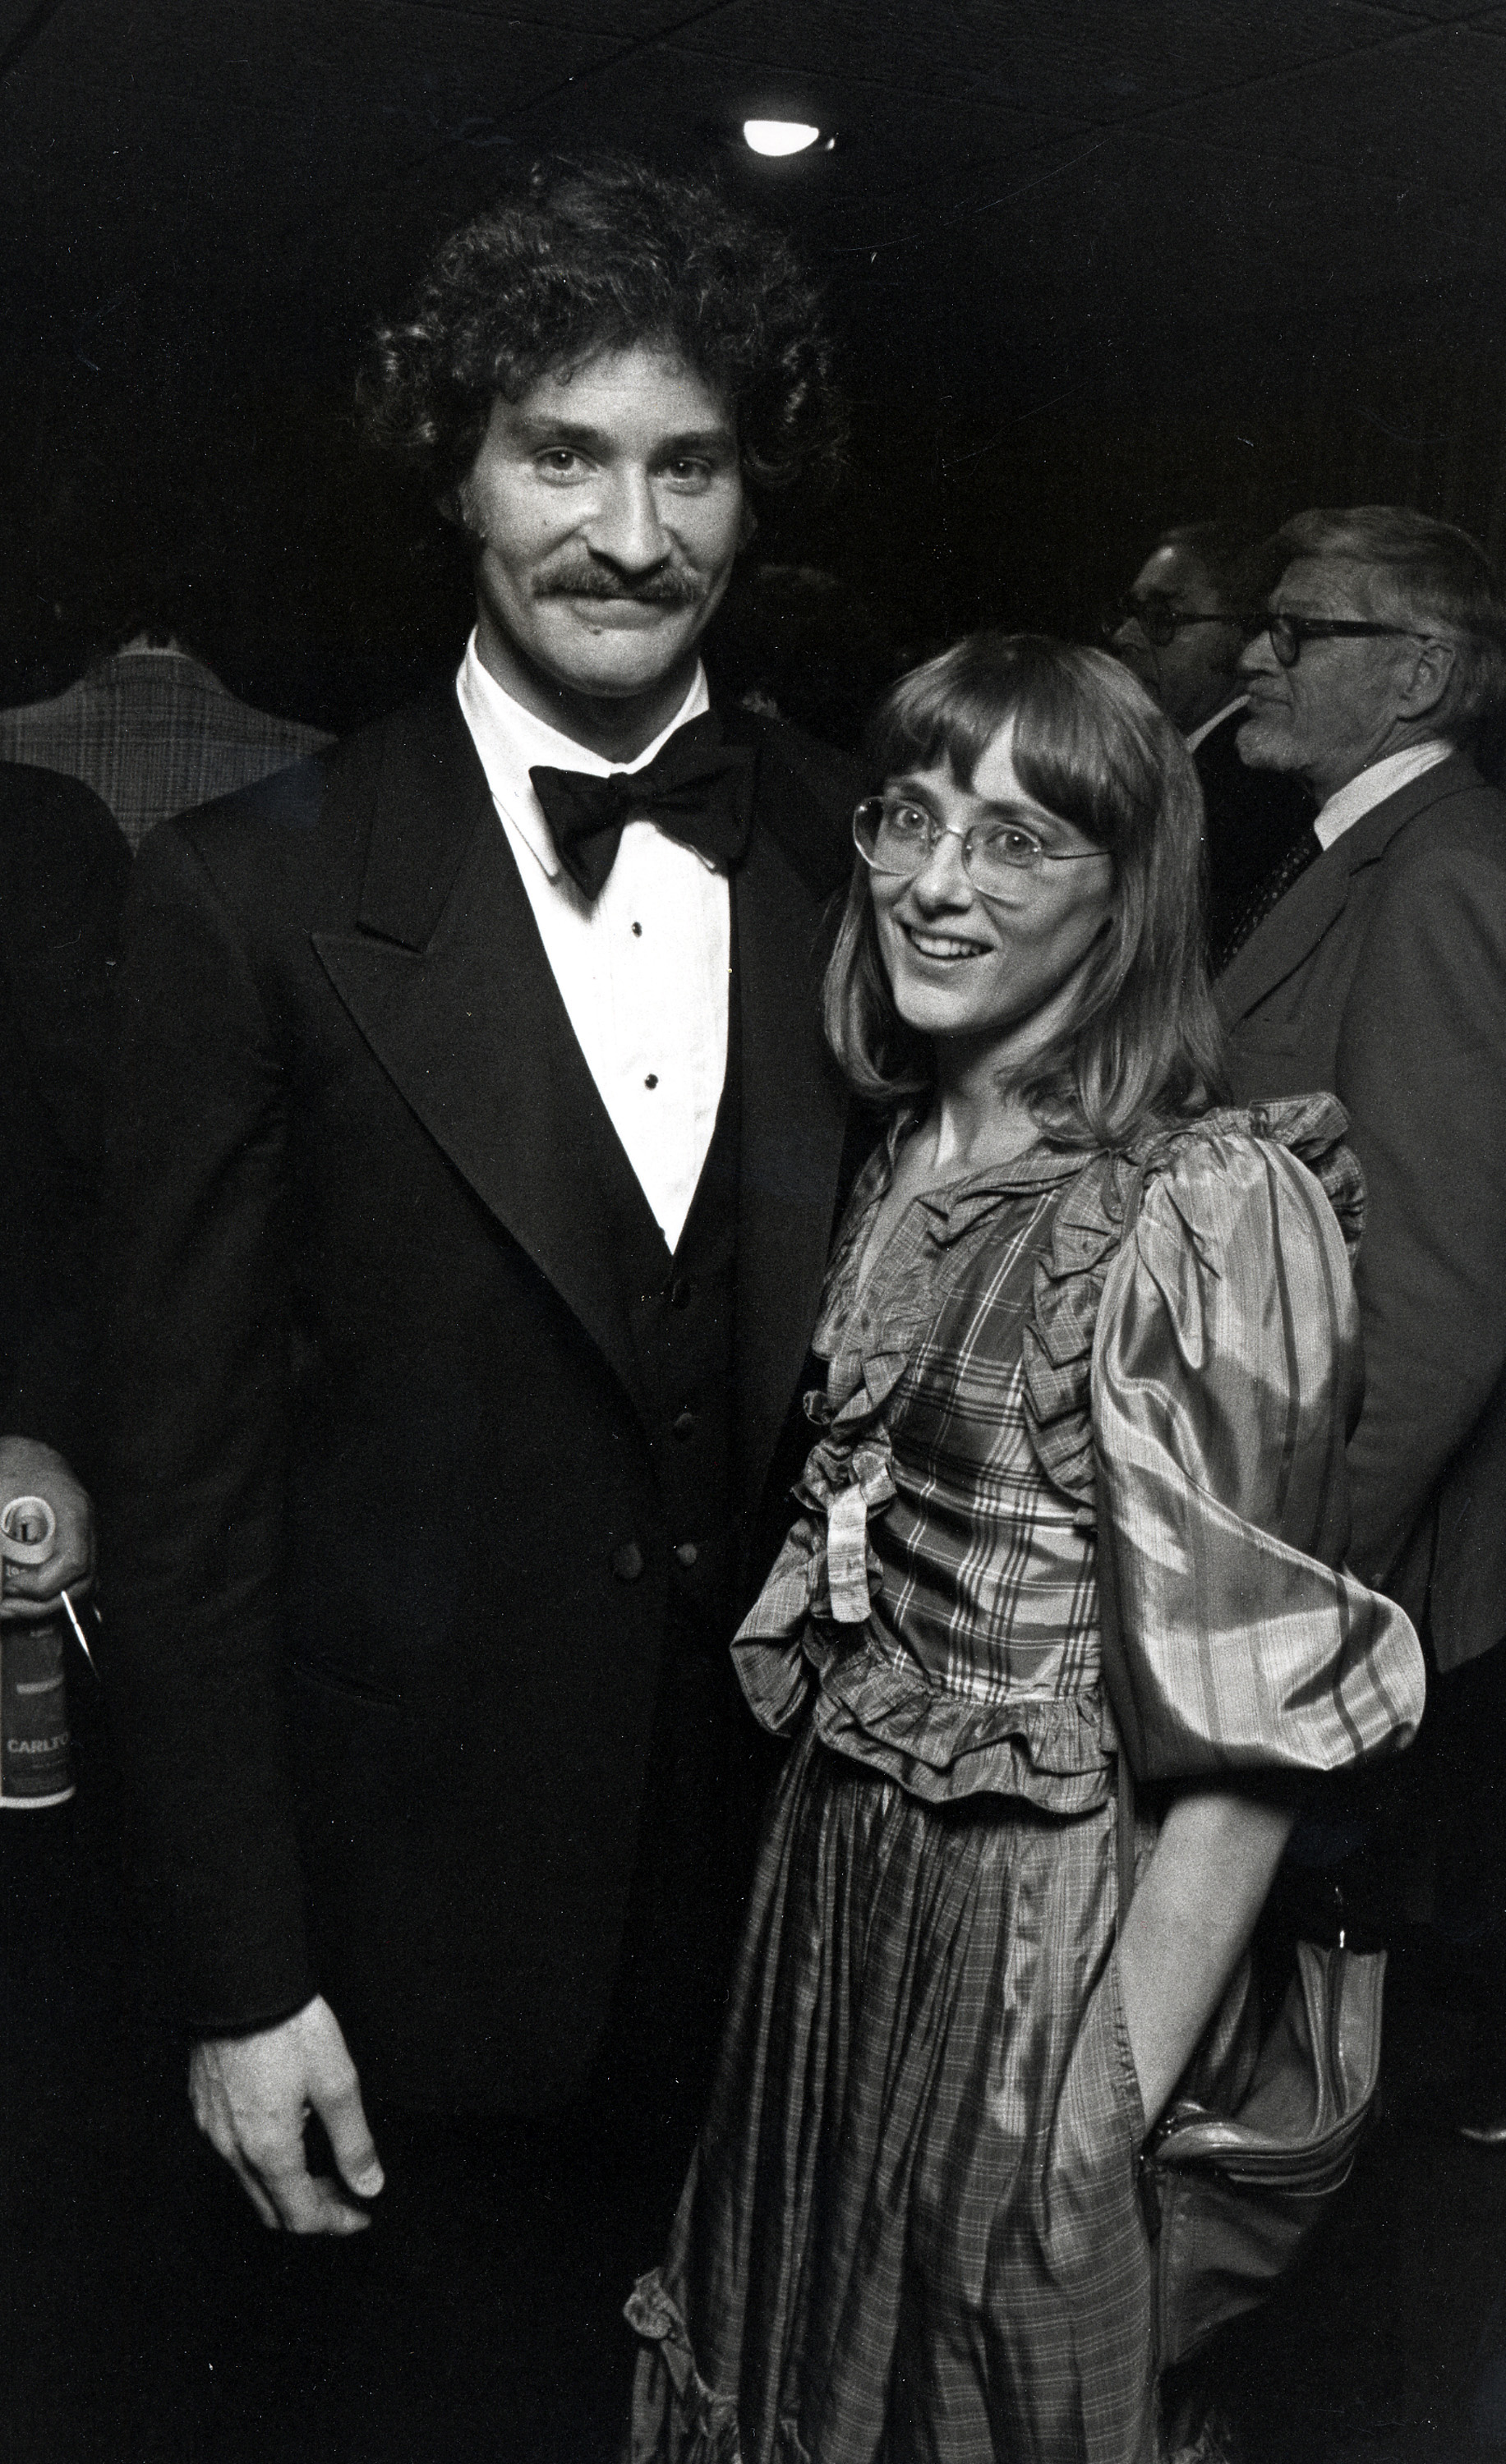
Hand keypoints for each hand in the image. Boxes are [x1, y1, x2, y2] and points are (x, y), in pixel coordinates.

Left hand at [0, 1435, 94, 1620]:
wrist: (24, 1450)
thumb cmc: (13, 1466)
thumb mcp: (0, 1496)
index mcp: (74, 1510)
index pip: (73, 1562)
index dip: (43, 1586)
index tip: (9, 1589)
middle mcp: (86, 1526)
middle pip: (83, 1581)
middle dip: (42, 1604)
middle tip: (5, 1606)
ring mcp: (83, 1534)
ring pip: (81, 1583)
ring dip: (46, 1603)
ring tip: (9, 1606)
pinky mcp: (73, 1540)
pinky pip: (72, 1576)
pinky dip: (50, 1592)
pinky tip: (22, 1596)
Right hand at [189, 1995, 384, 2233]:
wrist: (239, 1979)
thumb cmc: (290, 2027)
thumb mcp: (337, 2082)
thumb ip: (354, 2142)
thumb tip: (369, 2185)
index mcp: (268, 2150)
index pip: (301, 2217)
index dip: (336, 2222)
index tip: (362, 2214)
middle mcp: (232, 2150)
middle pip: (271, 2210)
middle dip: (312, 2210)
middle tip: (346, 2191)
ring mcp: (211, 2129)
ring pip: (249, 2184)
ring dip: (287, 2186)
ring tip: (322, 2161)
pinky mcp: (202, 2106)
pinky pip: (232, 2154)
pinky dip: (263, 2160)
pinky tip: (288, 2130)